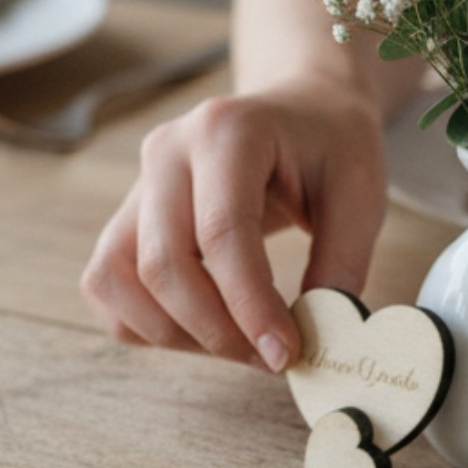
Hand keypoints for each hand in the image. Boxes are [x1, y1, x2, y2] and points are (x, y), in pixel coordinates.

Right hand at [80, 80, 387, 370]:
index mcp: (227, 131)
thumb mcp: (361, 197)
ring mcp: (138, 183)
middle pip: (163, 264)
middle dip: (216, 330)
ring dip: (176, 333)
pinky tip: (204, 330)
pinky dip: (146, 324)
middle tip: (271, 357)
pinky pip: (107, 286)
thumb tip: (318, 342)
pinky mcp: (126, 217)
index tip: (284, 352)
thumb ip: (341, 266)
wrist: (302, 110)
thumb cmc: (332, 149)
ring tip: (240, 345)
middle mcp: (167, 152)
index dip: (249, 306)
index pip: (221, 233)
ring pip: (119, 280)